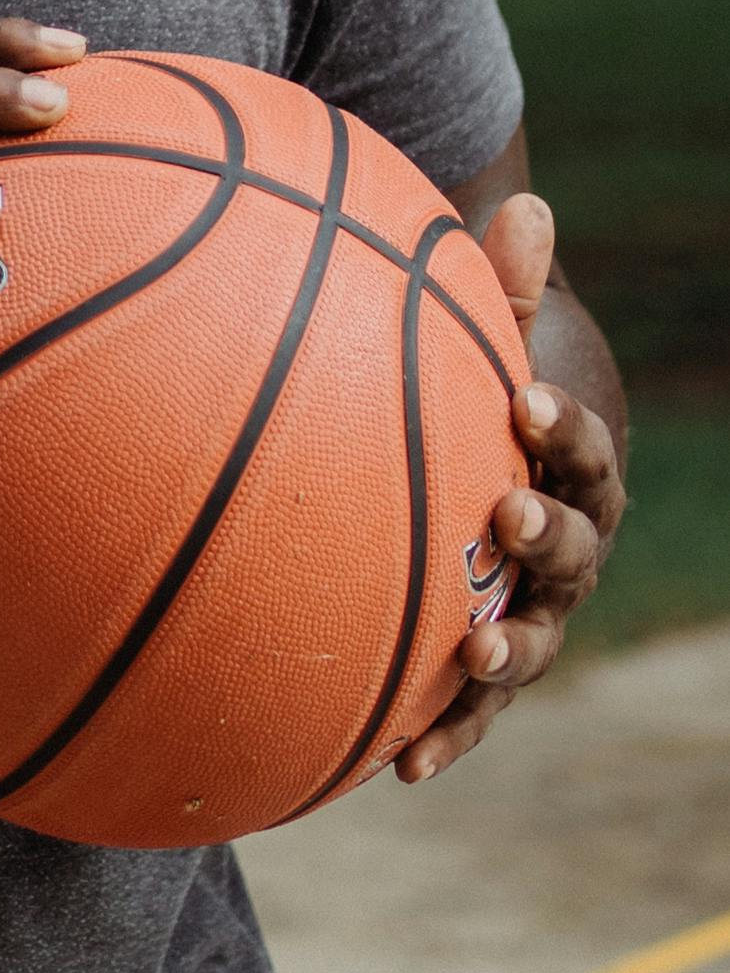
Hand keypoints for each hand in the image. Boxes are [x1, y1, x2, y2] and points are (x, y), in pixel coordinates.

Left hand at [396, 192, 625, 782]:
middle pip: (572, 545)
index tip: (527, 399)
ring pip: (531, 637)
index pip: (580, 442)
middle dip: (546, 530)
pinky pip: (469, 710)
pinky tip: (393, 769)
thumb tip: (525, 203)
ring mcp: (531, 609)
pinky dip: (442, 737)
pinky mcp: (484, 663)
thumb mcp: (491, 333)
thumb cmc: (485, 386)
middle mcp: (566, 543)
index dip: (563, 425)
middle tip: (508, 510)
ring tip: (472, 652)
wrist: (490, 461)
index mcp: (572, 462)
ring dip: (506, 649)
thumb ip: (501, 285)